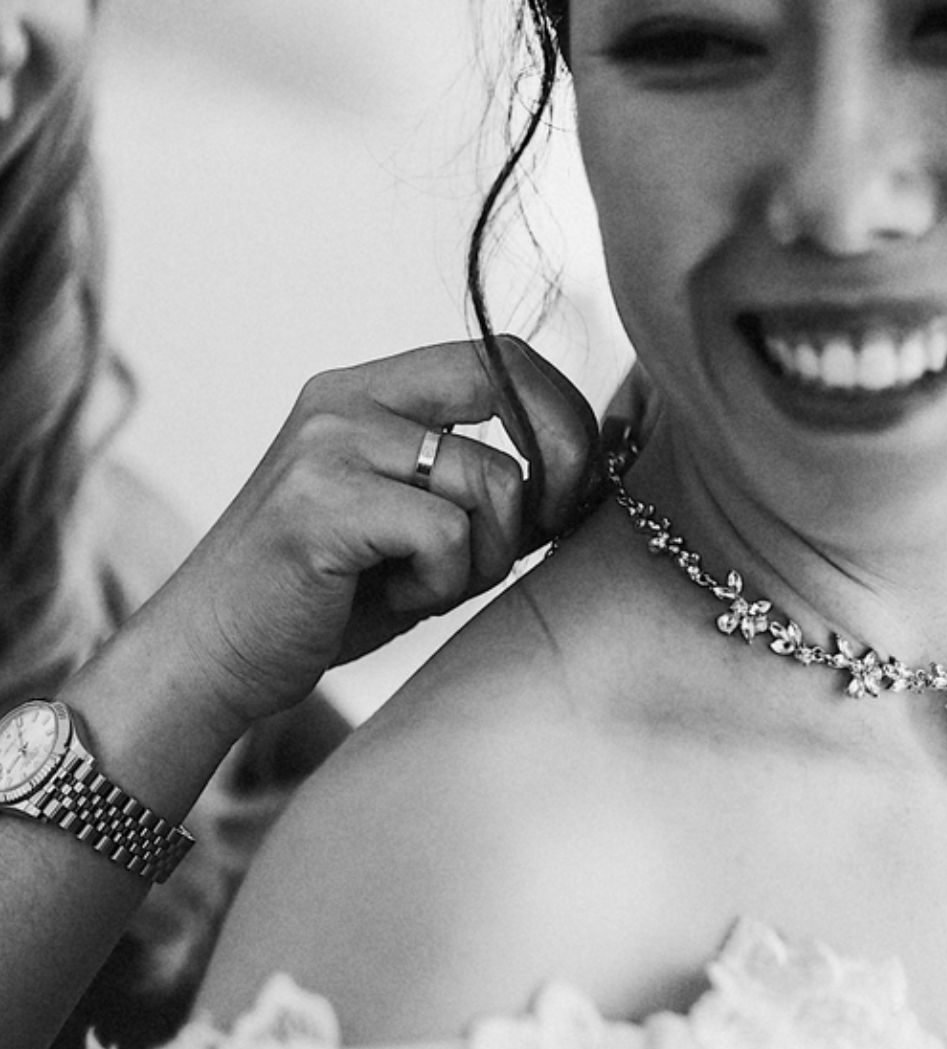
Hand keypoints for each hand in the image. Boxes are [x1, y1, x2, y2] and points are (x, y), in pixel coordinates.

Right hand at [150, 337, 597, 735]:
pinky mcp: (321, 503)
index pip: (499, 356)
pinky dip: (443, 584)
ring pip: (490, 481)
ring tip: (426, 583)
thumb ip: (486, 487)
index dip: (562, 412)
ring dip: (485, 556)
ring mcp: (330, 445)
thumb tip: (592, 468)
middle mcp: (347, 400)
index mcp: (370, 392)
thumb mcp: (420, 525)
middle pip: (504, 378)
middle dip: (562, 456)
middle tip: (553, 523)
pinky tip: (397, 599)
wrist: (216, 655)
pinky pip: (446, 533)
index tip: (577, 484)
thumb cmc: (333, 596)